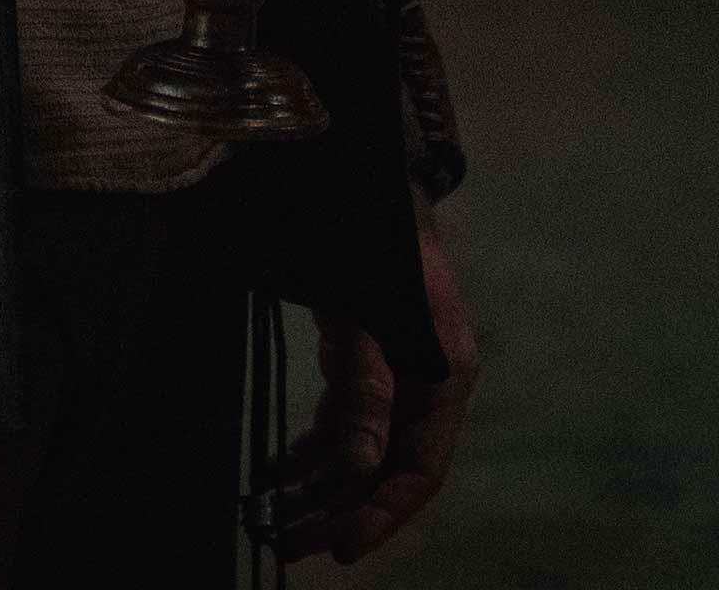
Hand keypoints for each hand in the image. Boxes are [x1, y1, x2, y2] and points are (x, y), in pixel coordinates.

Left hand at [283, 201, 476, 564]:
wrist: (367, 172)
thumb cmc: (374, 233)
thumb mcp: (365, 309)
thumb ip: (364, 383)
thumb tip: (358, 463)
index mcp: (448, 370)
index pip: (423, 466)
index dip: (384, 511)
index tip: (342, 547)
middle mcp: (429, 380)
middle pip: (387, 467)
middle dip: (337, 511)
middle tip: (286, 544)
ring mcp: (399, 371)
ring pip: (361, 449)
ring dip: (318, 486)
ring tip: (271, 522)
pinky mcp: (369, 359)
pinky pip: (344, 419)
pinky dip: (311, 448)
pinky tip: (275, 472)